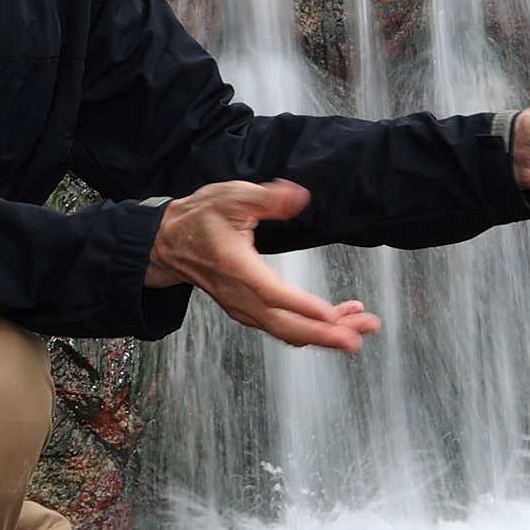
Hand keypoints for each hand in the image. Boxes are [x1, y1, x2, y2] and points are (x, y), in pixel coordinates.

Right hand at [144, 179, 381, 351]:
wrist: (167, 243)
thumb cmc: (200, 218)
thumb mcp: (232, 196)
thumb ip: (268, 198)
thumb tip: (299, 197)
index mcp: (237, 269)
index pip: (273, 295)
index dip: (303, 307)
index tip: (332, 315)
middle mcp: (240, 297)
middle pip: (286, 326)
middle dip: (326, 333)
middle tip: (362, 333)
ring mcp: (243, 308)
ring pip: (287, 331)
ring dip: (325, 333)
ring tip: (362, 326)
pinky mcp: (248, 311)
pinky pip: (282, 327)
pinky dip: (311, 328)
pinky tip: (337, 319)